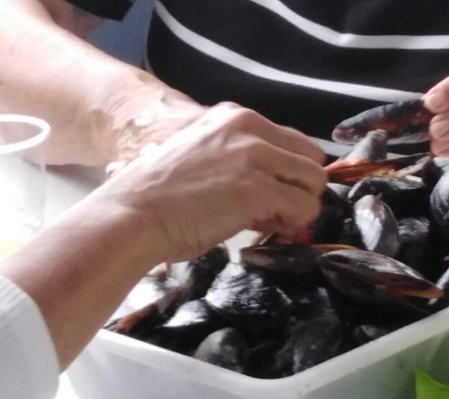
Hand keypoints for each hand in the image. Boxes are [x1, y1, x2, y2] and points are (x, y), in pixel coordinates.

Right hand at [90, 102, 326, 260]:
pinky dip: (296, 224)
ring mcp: (255, 156)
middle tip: (282, 214)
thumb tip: (277, 197)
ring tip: (278, 224)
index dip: (291, 173)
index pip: (293, 141)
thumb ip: (242, 166)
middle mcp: (248, 128)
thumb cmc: (159, 198)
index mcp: (235, 117)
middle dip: (302, 189)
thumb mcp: (205, 161)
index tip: (277, 196)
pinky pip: (305, 207)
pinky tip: (275, 231)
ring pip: (315, 182)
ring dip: (303, 208)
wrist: (134, 214)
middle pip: (311, 159)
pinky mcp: (258, 188)